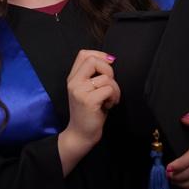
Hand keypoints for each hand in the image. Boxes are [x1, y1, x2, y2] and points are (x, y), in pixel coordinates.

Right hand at [58, 49, 120, 175]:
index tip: (110, 64)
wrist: (80, 134)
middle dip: (109, 71)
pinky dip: (114, 97)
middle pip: (94, 61)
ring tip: (110, 100)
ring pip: (106, 78)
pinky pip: (108, 89)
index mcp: (73, 78)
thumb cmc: (89, 113)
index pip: (83, 54)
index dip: (99, 55)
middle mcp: (73, 82)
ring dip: (115, 89)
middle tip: (110, 85)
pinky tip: (109, 106)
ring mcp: (79, 91)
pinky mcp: (88, 101)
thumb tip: (110, 59)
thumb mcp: (87, 90)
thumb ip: (93, 75)